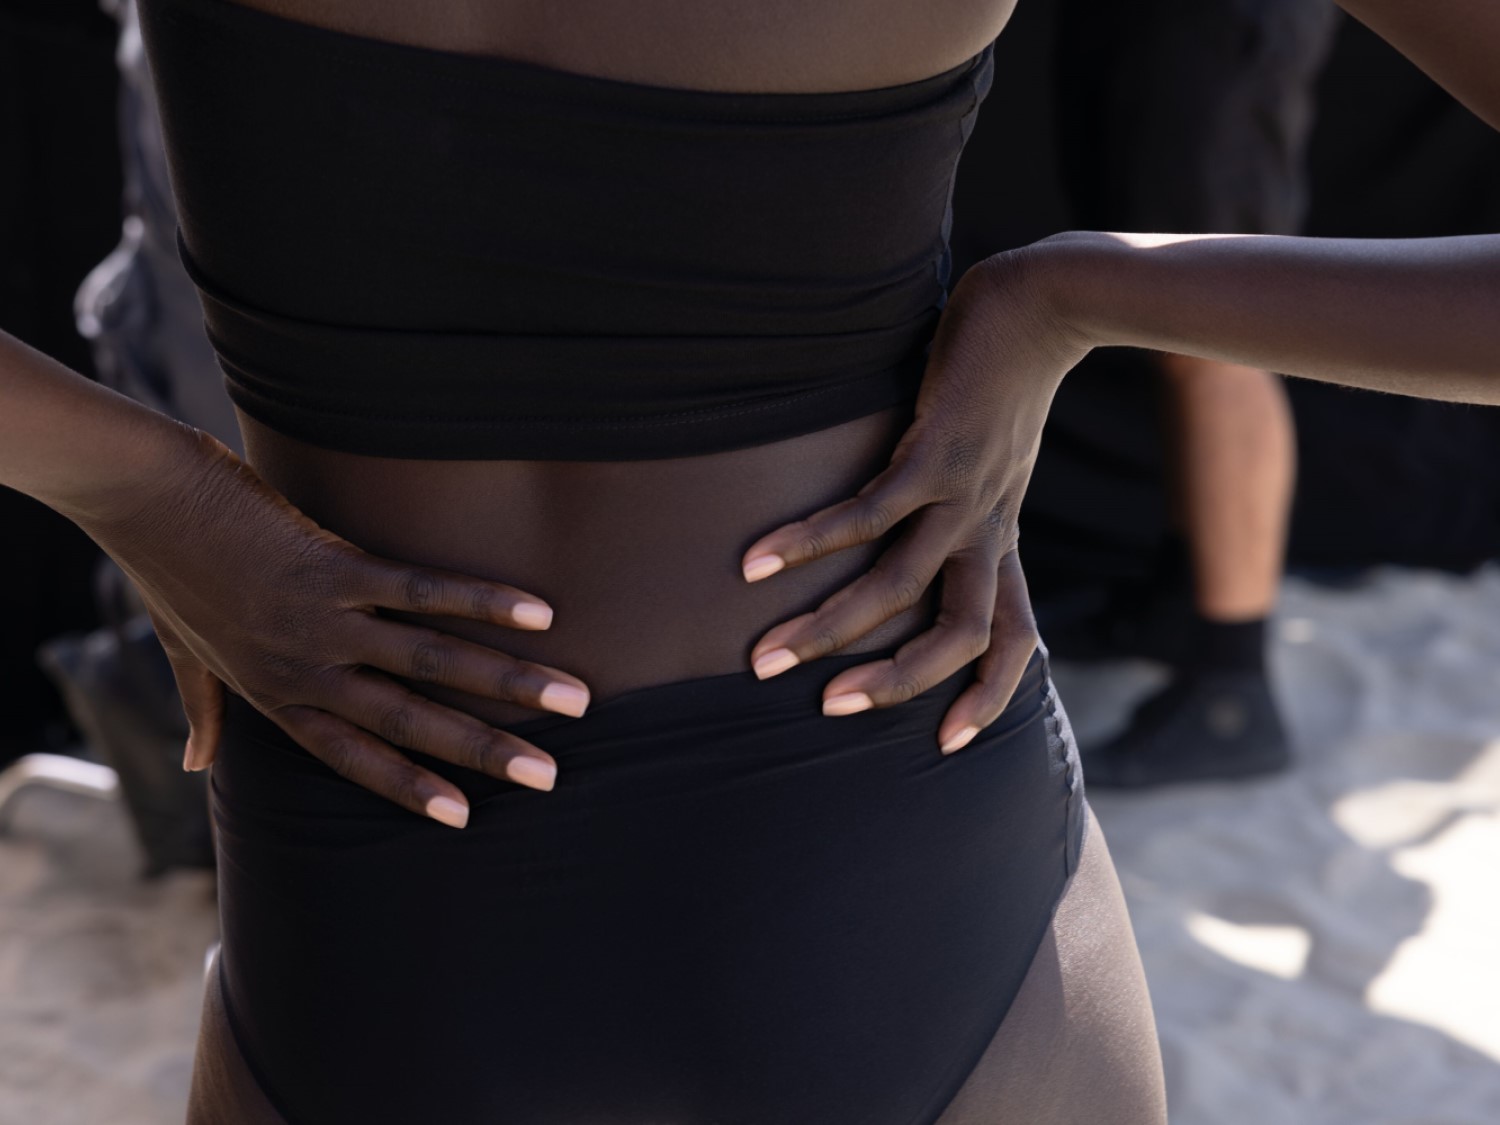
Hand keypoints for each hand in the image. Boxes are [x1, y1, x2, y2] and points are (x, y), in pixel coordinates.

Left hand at [78, 429, 588, 827]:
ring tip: (571, 697)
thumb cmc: (163, 569)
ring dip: (507, 682)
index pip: (354, 757)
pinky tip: (537, 612)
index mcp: (275, 693)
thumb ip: (202, 708)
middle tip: (549, 775)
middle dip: (486, 750)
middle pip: (409, 722)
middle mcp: (303, 668)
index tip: (466, 816)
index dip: (411, 786)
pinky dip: (482, 601)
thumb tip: (195, 767)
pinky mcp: (332, 564)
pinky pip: (420, 591)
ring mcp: (319, 618)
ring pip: (429, 662)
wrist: (139, 495)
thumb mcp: (183, 653)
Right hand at [741, 247, 1089, 750]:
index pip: (1015, 638)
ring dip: (831, 626)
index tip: (950, 743)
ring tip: (766, 654)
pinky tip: (759, 559)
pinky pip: (867, 515)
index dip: (990, 696)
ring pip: (900, 586)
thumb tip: (908, 529)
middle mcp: (989, 528)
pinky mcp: (935, 453)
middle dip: (893, 682)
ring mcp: (965, 494)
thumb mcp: (992, 459)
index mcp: (1002, 538)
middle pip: (958, 635)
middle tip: (824, 707)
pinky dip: (810, 542)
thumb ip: (959, 503)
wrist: (1040, 306)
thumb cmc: (1005, 381)